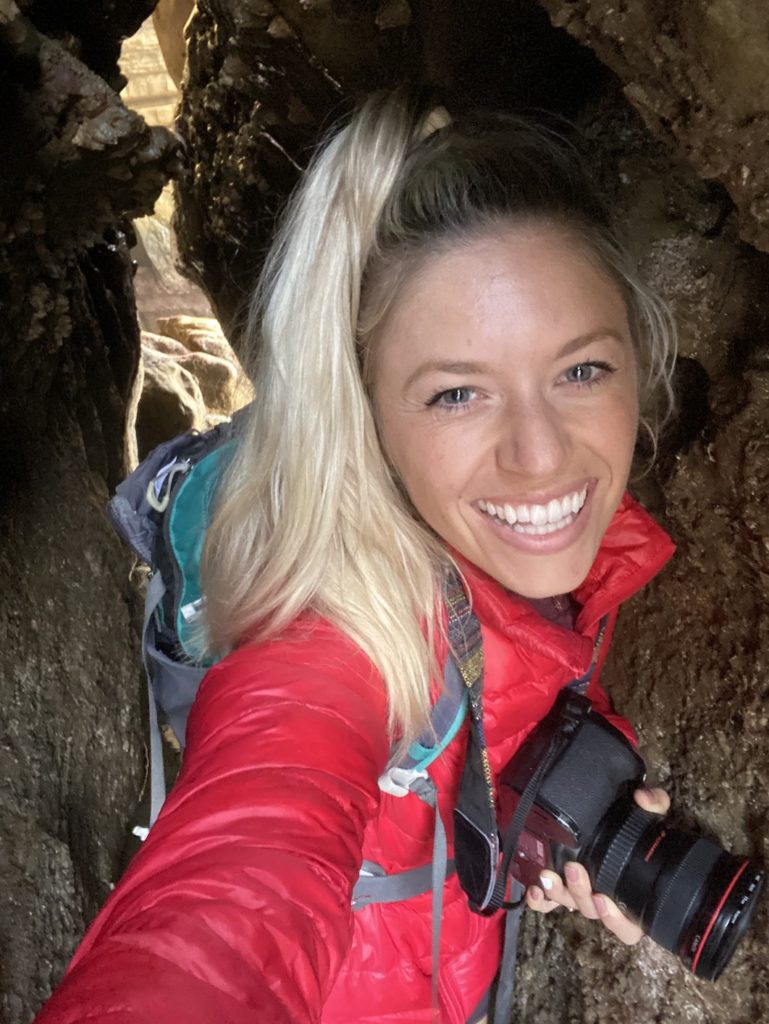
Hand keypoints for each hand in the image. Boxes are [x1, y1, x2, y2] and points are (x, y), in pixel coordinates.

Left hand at [525, 786, 670, 943]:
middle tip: (573, 869)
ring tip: (548, 875)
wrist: (612, 828)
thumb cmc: (636, 833)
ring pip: (568, 903)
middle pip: (591, 910)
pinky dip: (540, 900)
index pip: (628, 926)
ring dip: (558, 892)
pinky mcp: (561, 888)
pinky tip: (534, 889)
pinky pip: (548, 903)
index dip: (616, 920)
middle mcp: (605, 900)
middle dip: (580, 892)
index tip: (604, 899)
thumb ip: (655, 804)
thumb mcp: (650, 817)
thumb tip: (644, 798)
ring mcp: (581, 895)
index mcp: (630, 897)